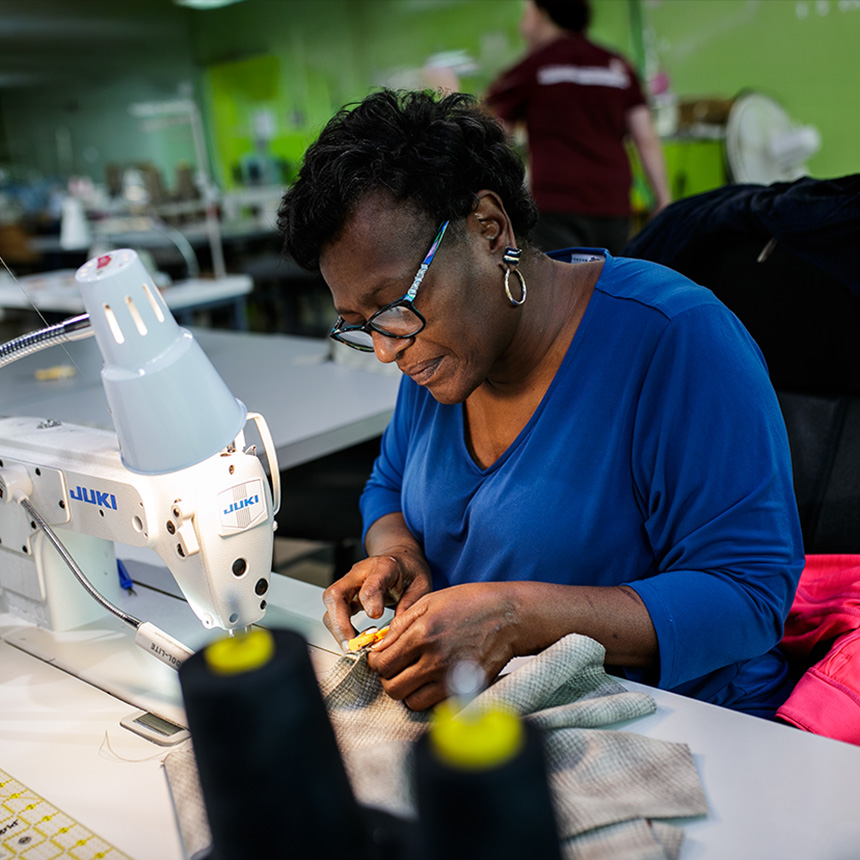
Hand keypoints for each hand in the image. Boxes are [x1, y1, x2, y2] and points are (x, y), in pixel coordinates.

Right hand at [322, 550, 431, 649]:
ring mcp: (349, 582)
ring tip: (354, 647)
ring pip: (331, 604)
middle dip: (341, 624)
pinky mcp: (345, 594)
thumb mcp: (421, 585)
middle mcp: (360, 573)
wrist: (400, 559)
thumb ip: (410, 606)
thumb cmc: (410, 570)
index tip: (376, 617)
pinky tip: (353, 640)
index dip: (370, 602)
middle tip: (353, 645)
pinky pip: (334, 611)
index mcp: (383, 567)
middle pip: (336, 594)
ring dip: (338, 629)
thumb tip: (398, 631)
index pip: (369, 585)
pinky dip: (339, 628)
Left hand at [367, 582, 518, 710]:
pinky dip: (428, 697)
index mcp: (422, 634)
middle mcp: (435, 659)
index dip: (376, 662)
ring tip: (415, 675)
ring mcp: (451, 677)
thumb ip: (400, 626)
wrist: (509, 616)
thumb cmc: (472, 603)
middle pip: (393, 688)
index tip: (381, 658)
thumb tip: (379, 647)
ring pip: (411, 703)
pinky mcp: (465, 689)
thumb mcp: (430, 601)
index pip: (382, 664)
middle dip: (389, 679)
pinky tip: (432, 680)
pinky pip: (434, 706)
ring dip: (408, 691)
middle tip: (396, 668)